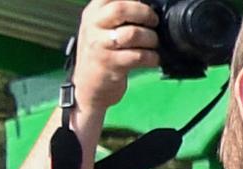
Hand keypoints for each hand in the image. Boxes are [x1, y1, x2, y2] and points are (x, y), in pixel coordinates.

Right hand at [73, 0, 160, 116]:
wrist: (88, 86)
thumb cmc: (101, 54)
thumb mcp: (102, 28)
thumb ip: (118, 14)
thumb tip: (147, 5)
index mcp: (93, 12)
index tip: (146, 4)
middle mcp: (93, 25)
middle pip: (121, 8)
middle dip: (144, 13)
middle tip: (153, 22)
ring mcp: (100, 45)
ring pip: (133, 33)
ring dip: (151, 38)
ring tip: (153, 44)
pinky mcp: (110, 64)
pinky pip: (139, 56)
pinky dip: (152, 57)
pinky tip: (153, 59)